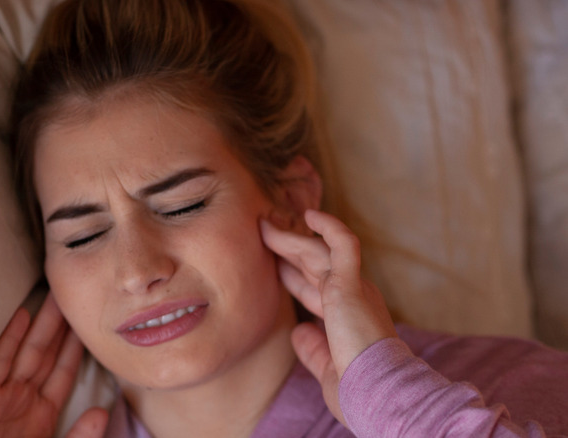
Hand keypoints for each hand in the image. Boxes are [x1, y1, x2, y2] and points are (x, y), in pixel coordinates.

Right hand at [0, 295, 107, 437]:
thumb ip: (80, 437)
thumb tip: (102, 411)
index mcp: (43, 413)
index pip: (63, 371)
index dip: (75, 347)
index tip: (86, 323)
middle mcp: (25, 399)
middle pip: (46, 355)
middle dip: (60, 327)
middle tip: (72, 296)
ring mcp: (3, 396)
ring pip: (27, 351)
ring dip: (41, 324)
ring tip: (55, 296)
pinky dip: (9, 339)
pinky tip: (21, 314)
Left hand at [260, 209, 396, 425]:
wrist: (379, 394)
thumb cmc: (358, 389)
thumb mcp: (327, 367)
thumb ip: (313, 348)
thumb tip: (298, 331)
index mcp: (347, 318)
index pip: (314, 289)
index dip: (292, 276)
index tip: (274, 266)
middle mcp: (353, 298)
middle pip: (312, 265)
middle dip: (287, 250)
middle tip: (264, 233)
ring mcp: (353, 288)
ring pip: (317, 252)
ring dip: (289, 238)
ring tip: (265, 224)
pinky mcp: (351, 284)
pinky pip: (343, 244)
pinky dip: (329, 226)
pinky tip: (309, 215)